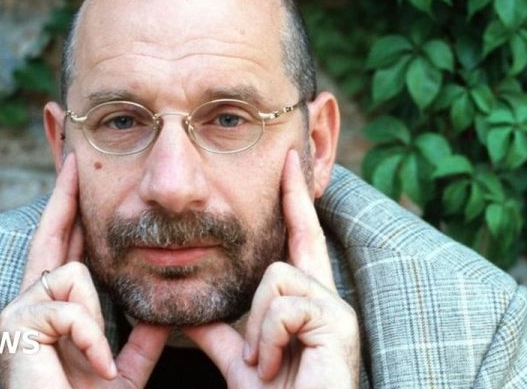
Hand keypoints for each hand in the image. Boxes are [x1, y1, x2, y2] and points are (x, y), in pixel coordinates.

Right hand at [0, 154, 169, 387]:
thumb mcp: (121, 371)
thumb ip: (138, 341)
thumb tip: (160, 314)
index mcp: (52, 309)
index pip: (62, 248)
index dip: (69, 212)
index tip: (75, 178)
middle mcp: (28, 301)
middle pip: (50, 233)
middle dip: (63, 195)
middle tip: (73, 155)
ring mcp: (17, 311)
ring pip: (73, 273)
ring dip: (96, 323)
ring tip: (97, 363)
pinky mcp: (15, 324)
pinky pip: (71, 307)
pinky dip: (92, 341)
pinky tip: (93, 368)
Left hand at [182, 150, 359, 387]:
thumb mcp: (245, 361)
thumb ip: (221, 336)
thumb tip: (188, 317)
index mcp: (308, 303)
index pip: (301, 239)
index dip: (296, 201)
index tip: (290, 162)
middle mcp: (329, 298)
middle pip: (295, 243)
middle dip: (289, 218)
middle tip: (281, 230)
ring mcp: (337, 309)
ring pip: (275, 278)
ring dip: (258, 328)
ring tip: (268, 362)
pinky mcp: (338, 322)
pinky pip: (283, 305)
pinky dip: (268, 339)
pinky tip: (277, 365)